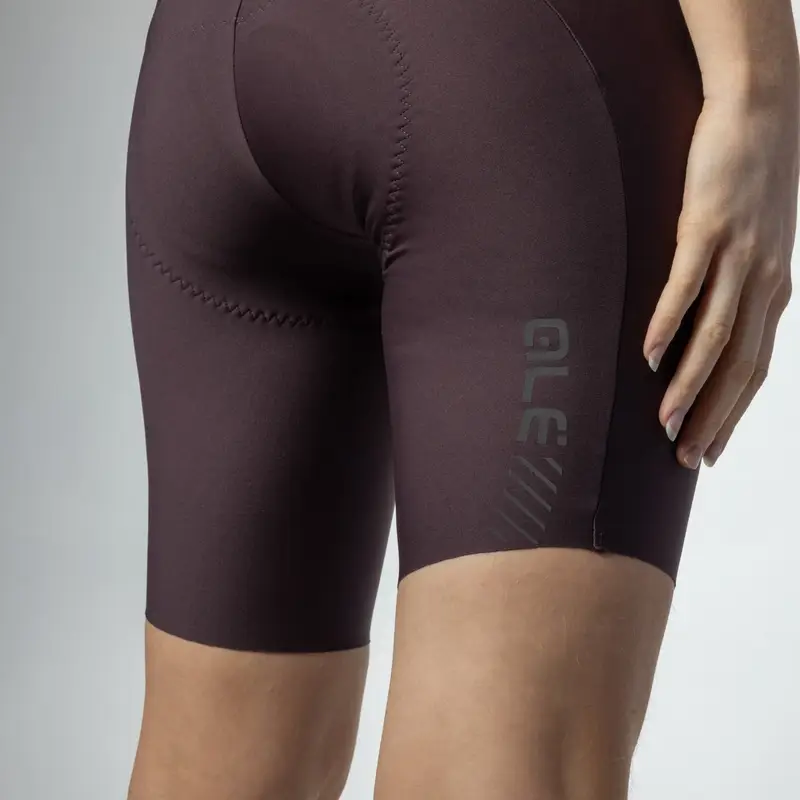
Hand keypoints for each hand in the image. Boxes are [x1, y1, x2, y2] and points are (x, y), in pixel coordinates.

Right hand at [643, 93, 797, 468]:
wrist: (761, 108)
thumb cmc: (750, 177)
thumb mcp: (753, 240)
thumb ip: (733, 283)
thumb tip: (697, 322)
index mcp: (772, 289)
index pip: (755, 367)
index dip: (733, 414)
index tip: (709, 449)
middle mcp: (762, 280)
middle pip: (739, 364)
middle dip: (713, 417)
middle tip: (686, 457)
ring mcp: (737, 254)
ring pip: (717, 335)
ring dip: (691, 385)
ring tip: (665, 421)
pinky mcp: (709, 226)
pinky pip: (688, 285)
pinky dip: (669, 324)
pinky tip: (650, 355)